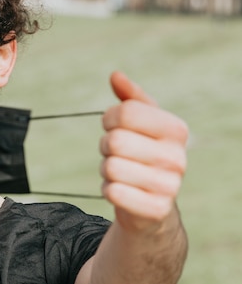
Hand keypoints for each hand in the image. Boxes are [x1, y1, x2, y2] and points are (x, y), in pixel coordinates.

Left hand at [99, 72, 187, 233]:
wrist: (151, 200)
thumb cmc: (142, 151)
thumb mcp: (139, 121)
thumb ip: (128, 97)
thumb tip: (116, 76)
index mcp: (176, 129)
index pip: (125, 111)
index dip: (109, 118)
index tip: (114, 126)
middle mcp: (178, 157)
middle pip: (114, 140)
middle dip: (106, 146)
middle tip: (118, 153)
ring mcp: (170, 186)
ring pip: (109, 167)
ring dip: (106, 169)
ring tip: (122, 172)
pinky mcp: (156, 210)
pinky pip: (112, 192)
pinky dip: (108, 189)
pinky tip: (123, 190)